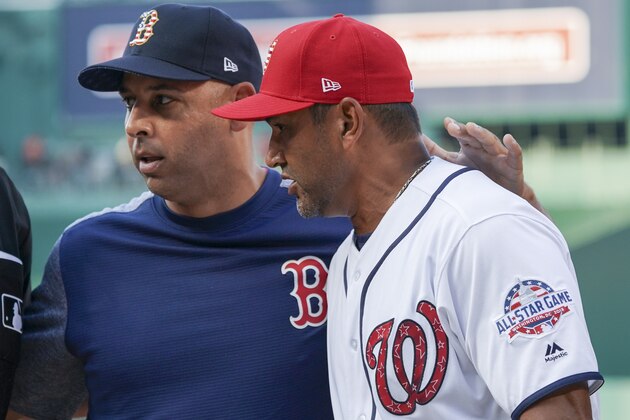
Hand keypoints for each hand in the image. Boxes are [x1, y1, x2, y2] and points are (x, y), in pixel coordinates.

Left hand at [422, 117, 548, 217]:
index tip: (447, 123)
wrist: (499, 199)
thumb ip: (436, 154)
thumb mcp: (454, 165)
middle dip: (465, 130)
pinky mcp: (512, 166)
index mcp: (470, 147)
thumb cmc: (475, 177)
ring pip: (490, 142)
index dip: (456, 128)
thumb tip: (418, 140)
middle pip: (474, 136)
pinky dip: (513, 146)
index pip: (462, 135)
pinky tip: (508, 138)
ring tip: (472, 127)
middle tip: (453, 127)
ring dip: (482, 134)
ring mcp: (498, 156)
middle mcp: (484, 148)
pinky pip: (514, 154)